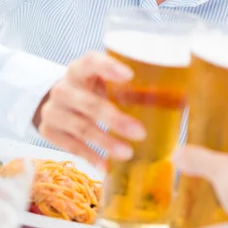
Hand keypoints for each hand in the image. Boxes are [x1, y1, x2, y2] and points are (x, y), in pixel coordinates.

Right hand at [36, 52, 145, 169]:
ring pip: (80, 128)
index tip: (130, 75)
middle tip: (140, 133)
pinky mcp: (48, 131)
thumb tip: (179, 99)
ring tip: (128, 153)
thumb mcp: (105, 80)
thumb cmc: (94, 89)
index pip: (91, 61)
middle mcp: (63, 87)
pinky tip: (106, 165)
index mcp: (80, 68)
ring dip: (105, 142)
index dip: (109, 67)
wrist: (61, 102)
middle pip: (89, 103)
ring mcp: (53, 110)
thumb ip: (130, 85)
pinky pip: (71, 146)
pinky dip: (90, 156)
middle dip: (115, 119)